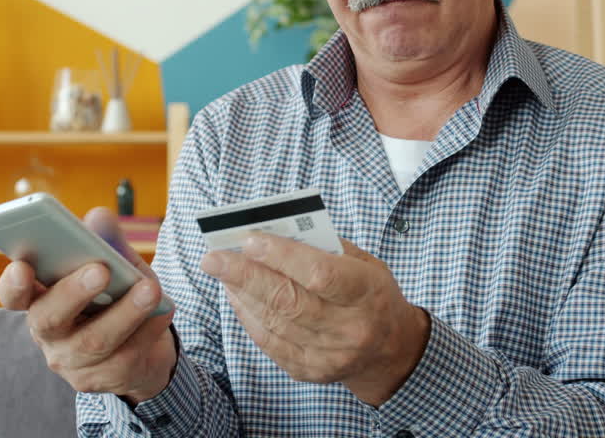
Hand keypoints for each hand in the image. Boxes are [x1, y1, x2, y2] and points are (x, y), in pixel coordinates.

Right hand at [0, 207, 176, 404]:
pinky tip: (164, 310)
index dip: (13, 283)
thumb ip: (104, 240)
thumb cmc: (117, 294)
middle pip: (49, 318)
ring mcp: (73, 362)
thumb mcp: (112, 263)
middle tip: (100, 270)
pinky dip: (149, 329)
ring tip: (150, 288)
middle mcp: (49, 333)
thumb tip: (99, 216)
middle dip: (74, 292)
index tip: (23, 265)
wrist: (144, 345)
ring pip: (94, 341)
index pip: (13, 295)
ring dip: (125, 312)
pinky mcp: (104, 380)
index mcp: (40, 298)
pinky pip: (126, 357)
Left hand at [201, 234, 429, 406]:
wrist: (391, 352)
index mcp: (367, 294)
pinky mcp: (309, 371)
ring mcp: (328, 355)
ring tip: (220, 269)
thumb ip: (325, 248)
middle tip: (213, 257)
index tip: (250, 240)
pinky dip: (248, 315)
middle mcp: (349, 329)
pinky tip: (235, 294)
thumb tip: (274, 233)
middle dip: (245, 275)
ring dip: (241, 293)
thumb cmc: (372, 295)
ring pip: (273, 322)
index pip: (320, 275)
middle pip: (288, 301)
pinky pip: (269, 342)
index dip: (282, 257)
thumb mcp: (365, 263)